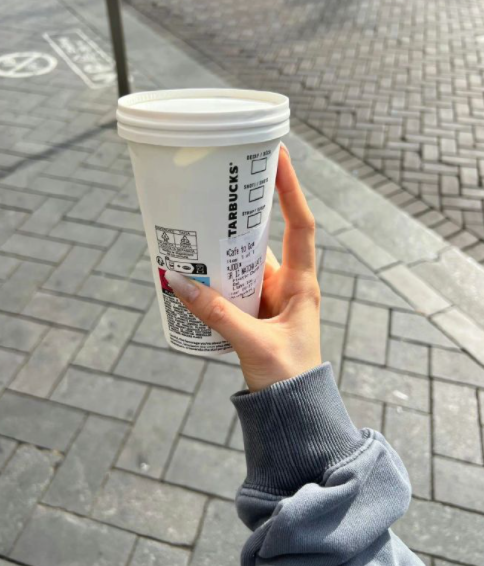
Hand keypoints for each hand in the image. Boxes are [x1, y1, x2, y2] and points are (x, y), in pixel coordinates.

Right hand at [165, 144, 321, 391]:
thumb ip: (216, 315)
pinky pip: (234, 283)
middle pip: (266, 236)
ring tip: (195, 226)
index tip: (277, 156)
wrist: (293, 410)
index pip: (300, 225)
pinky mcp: (255, 310)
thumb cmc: (288, 376)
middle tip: (218, 188)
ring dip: (224, 247)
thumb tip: (178, 282)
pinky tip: (194, 270)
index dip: (290, 189)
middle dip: (244, 213)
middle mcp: (289, 283)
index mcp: (302, 284)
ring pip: (246, 261)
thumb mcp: (253, 343)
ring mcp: (271, 296)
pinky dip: (216, 275)